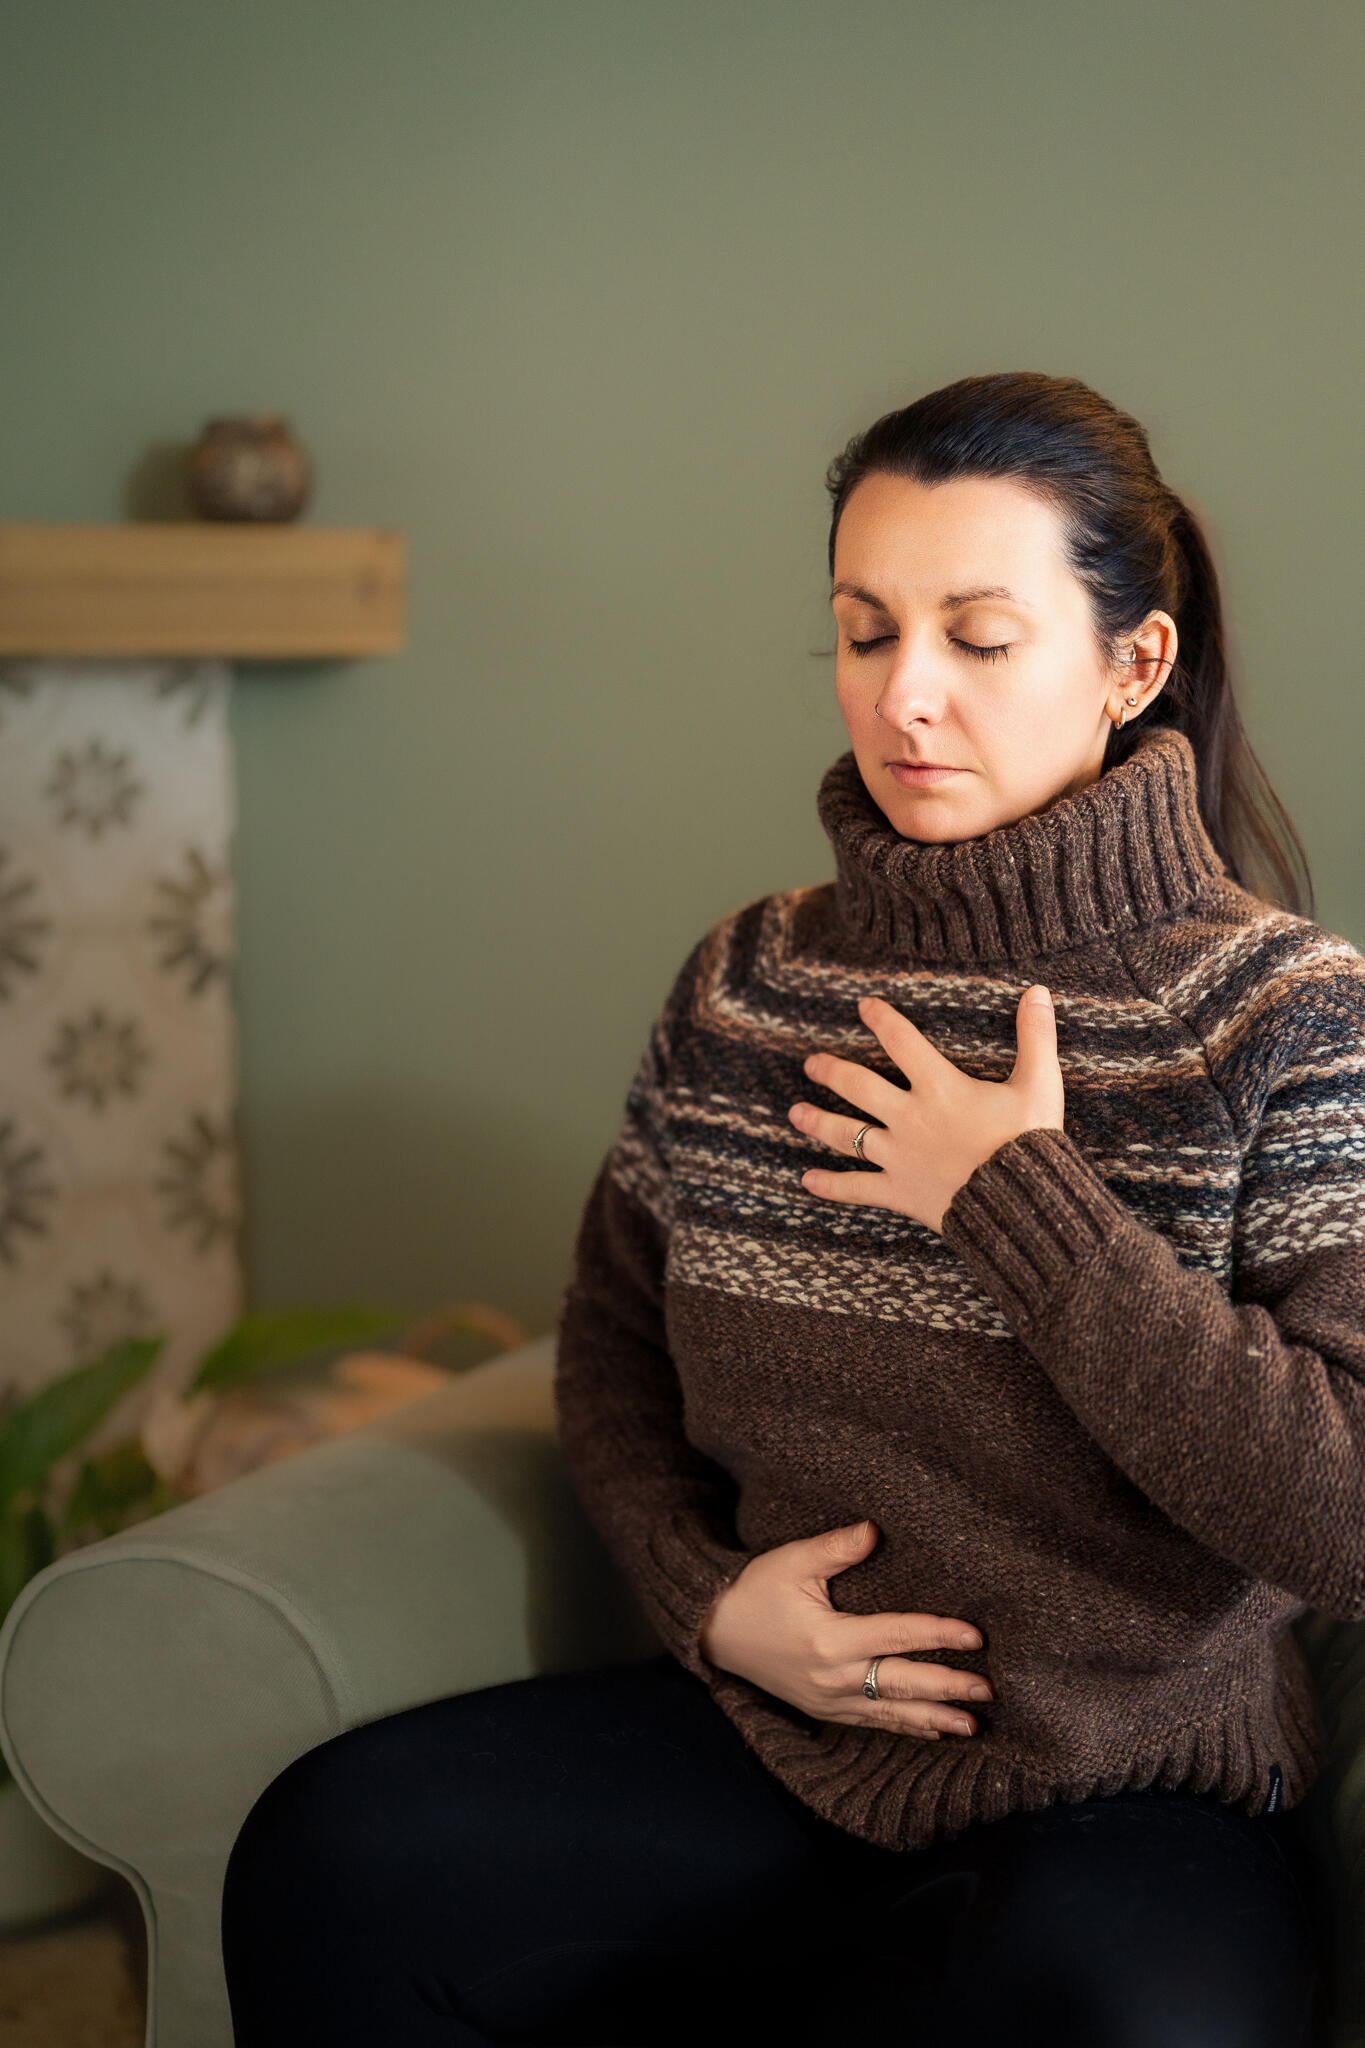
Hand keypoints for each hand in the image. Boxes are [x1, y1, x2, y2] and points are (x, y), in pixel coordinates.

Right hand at [698, 1518, 993, 1738]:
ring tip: (972, 1726)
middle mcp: (833, 1678)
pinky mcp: (824, 1710)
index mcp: (829, 1639)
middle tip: (988, 1691)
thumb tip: (875, 1530)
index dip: (938, 1634)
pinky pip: (871, 1724)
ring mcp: (829, 1700)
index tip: (976, 1637)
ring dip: (934, 1719)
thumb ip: (836, 1548)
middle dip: (948, 1687)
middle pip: (902, 1684)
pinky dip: (904, 1728)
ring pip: (891, 1713)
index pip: (896, 1637)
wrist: (716, 1631)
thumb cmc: (756, 1590)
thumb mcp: (792, 1561)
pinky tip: (932, 1732)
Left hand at [788, 985, 1064, 1233]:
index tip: (863, 1006)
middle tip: (810, 1063)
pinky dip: (831, 1185)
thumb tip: (1038, 991)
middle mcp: (911, 1118)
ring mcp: (900, 1157)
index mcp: (941, 1088)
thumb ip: (1035, 1036)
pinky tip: (806, 1181)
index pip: (903, 1043)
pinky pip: (857, 1188)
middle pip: (859, 1088)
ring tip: (794, 1113)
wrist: (1024, 1205)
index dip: (882, 1020)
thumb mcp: (1040, 1084)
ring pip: (848, 1135)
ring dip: (818, 1122)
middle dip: (831, 1072)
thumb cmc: (1031, 1143)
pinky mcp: (900, 1192)